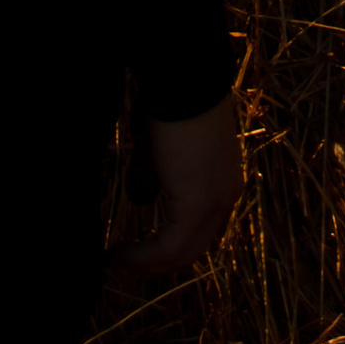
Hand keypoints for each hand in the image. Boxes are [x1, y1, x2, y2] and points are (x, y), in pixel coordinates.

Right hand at [112, 91, 240, 284]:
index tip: (137, 248)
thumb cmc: (169, 103)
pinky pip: (171, 248)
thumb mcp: (159, 149)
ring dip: (147, 263)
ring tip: (117, 261)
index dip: (167, 245)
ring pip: (183, 253)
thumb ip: (153, 177)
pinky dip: (143, 257)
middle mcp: (227, 196)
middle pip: (194, 248)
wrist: (183, 80)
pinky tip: (119, 253)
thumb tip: (140, 199)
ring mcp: (217, 203)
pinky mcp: (199, 205)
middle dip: (157, 261)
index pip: (200, 230)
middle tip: (125, 263)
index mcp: (224, 182)